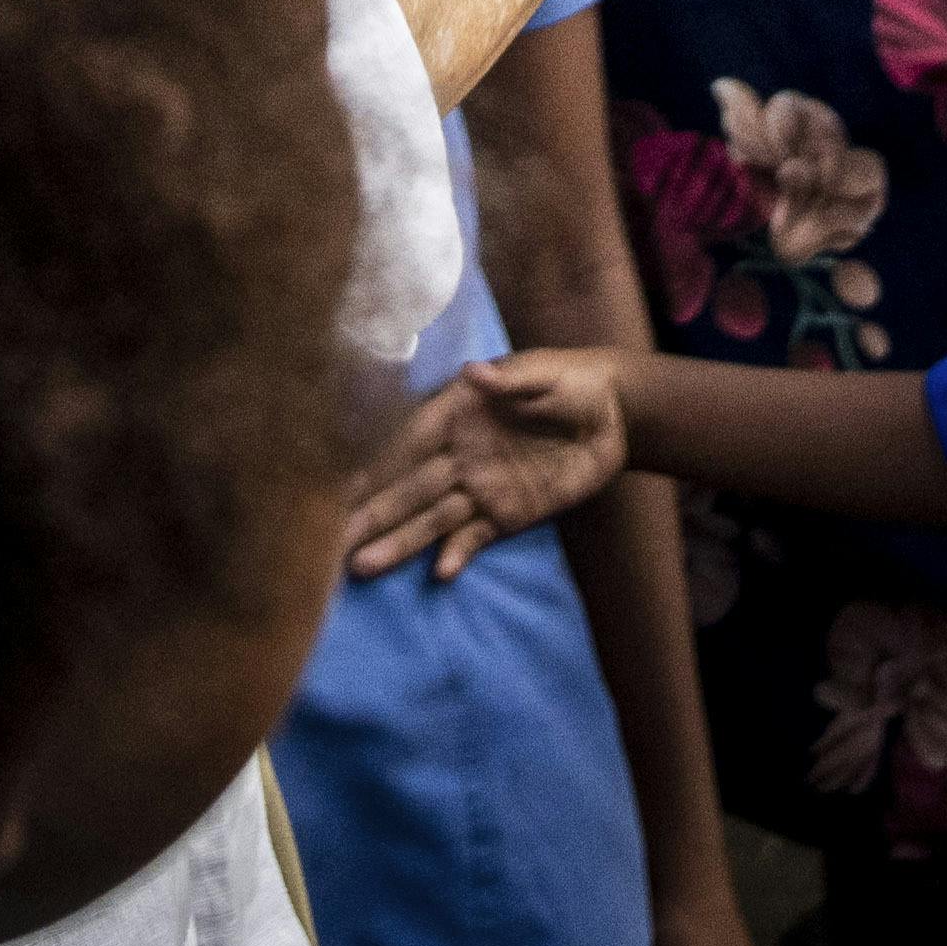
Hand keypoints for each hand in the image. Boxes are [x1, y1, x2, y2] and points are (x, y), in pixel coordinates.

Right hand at [343, 351, 629, 585]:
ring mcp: (482, 488)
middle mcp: (458, 455)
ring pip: (432, 520)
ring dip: (399, 542)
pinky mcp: (510, 514)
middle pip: (408, 490)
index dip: (373, 467)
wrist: (615, 413)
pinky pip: (476, 537)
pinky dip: (457, 553)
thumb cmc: (571, 380)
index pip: (406, 446)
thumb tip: (473, 374)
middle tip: (331, 542)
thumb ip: (510, 379)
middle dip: (370, 515)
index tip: (335, 490)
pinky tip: (439, 573)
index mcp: (455, 415)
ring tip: (361, 565)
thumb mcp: (543, 373)